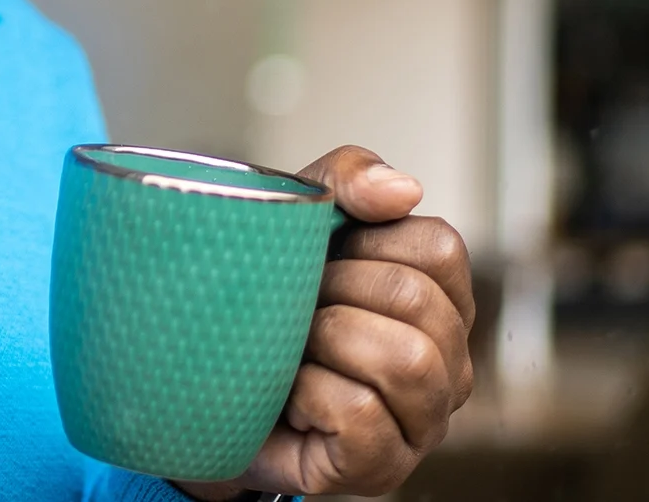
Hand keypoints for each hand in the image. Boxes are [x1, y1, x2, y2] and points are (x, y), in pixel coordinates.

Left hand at [170, 146, 474, 499]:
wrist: (199, 389)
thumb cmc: (262, 304)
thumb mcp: (295, 223)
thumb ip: (347, 180)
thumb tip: (406, 189)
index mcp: (441, 300)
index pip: (441, 248)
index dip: (367, 242)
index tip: (322, 259)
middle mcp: (450, 363)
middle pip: (417, 301)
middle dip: (335, 291)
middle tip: (297, 308)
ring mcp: (424, 422)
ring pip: (406, 361)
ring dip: (326, 341)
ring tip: (294, 350)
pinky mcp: (383, 467)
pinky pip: (359, 414)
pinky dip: (309, 394)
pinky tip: (291, 397)